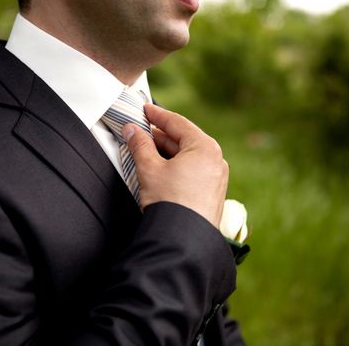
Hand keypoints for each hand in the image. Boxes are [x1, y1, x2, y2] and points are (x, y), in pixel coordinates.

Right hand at [122, 104, 228, 225]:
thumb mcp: (149, 168)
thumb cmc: (171, 203)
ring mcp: (217, 178)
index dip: (157, 115)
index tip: (145, 110)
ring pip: (189, 156)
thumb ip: (139, 145)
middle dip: (161, 135)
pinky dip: (177, 166)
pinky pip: (193, 170)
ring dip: (167, 152)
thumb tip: (131, 130)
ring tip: (147, 151)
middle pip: (184, 139)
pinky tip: (161, 170)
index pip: (178, 123)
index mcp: (205, 148)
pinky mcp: (212, 193)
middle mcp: (216, 160)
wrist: (183, 240)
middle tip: (141, 131)